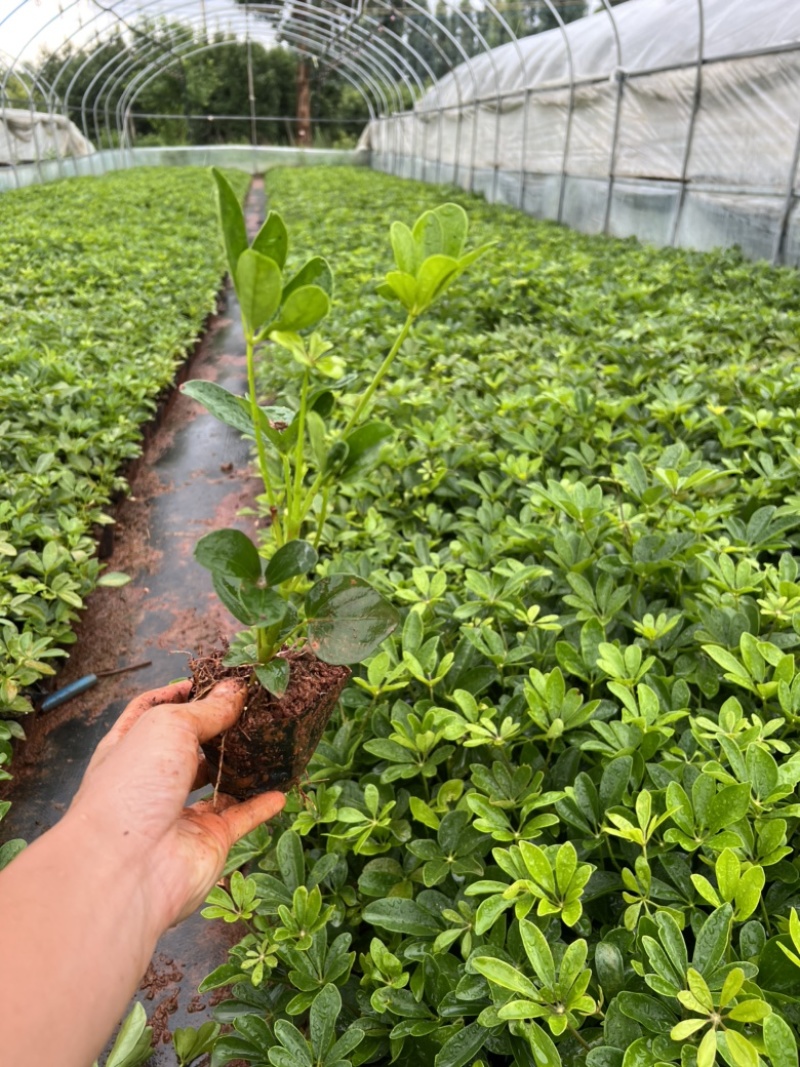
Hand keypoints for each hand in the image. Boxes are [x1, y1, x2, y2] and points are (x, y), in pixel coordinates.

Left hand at [68, 678, 284, 928]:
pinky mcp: (208, 841)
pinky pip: (241, 818)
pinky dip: (261, 805)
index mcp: (130, 747)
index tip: (212, 680)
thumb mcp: (168, 727)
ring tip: (269, 740)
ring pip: (217, 783)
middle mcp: (153, 781)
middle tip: (251, 708)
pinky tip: (282, 789)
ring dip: (240, 765)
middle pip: (189, 747)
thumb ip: (206, 710)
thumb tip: (234, 690)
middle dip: (216, 728)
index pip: (152, 712)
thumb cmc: (133, 786)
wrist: (127, 868)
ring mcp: (180, 813)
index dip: (179, 694)